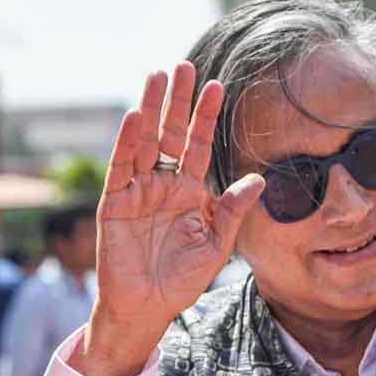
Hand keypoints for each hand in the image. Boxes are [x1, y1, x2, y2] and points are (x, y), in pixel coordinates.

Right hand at [70, 63, 264, 375]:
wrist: (149, 308)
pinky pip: (122, 167)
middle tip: (184, 67)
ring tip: (157, 76)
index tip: (218, 86)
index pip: (199, 145)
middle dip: (178, 101)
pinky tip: (135, 116)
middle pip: (171, 134)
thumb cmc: (182, 279)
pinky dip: (127, 141)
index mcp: (190, 192)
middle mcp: (164, 184)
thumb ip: (233, 210)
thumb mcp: (217, 244)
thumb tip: (259, 179)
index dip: (206, 117)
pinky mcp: (115, 203)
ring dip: (151, 109)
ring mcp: (138, 190)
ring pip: (145, 141)